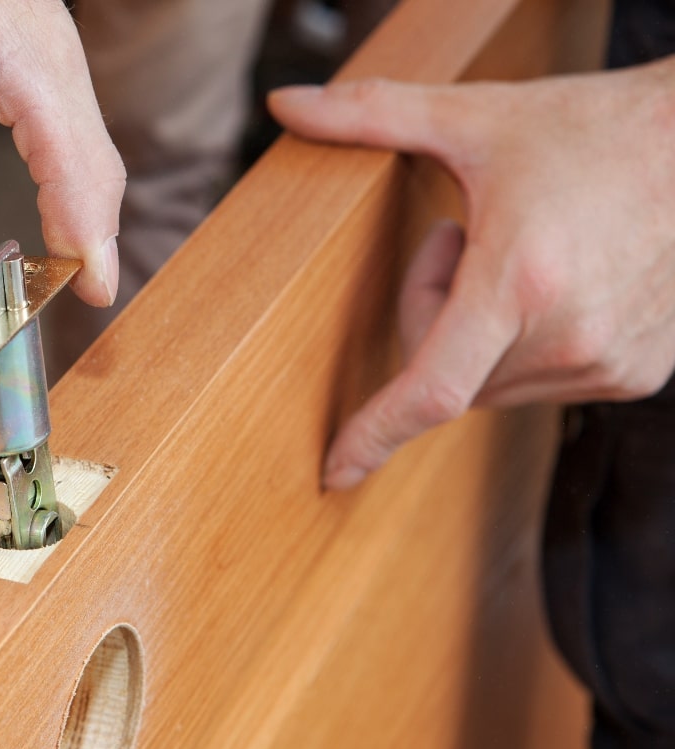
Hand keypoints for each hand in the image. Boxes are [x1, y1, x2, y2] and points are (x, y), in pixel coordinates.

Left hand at [268, 58, 674, 489]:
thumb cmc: (589, 130)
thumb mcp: (472, 119)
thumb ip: (370, 114)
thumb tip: (283, 104)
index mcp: (522, 282)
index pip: (429, 390)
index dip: (374, 435)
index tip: (335, 472)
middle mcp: (571, 337)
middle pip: (448, 373)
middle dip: (430, 314)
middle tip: (461, 238)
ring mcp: (610, 363)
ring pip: (491, 384)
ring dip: (477, 335)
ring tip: (521, 253)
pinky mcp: (636, 375)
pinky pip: (540, 382)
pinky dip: (523, 346)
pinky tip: (557, 282)